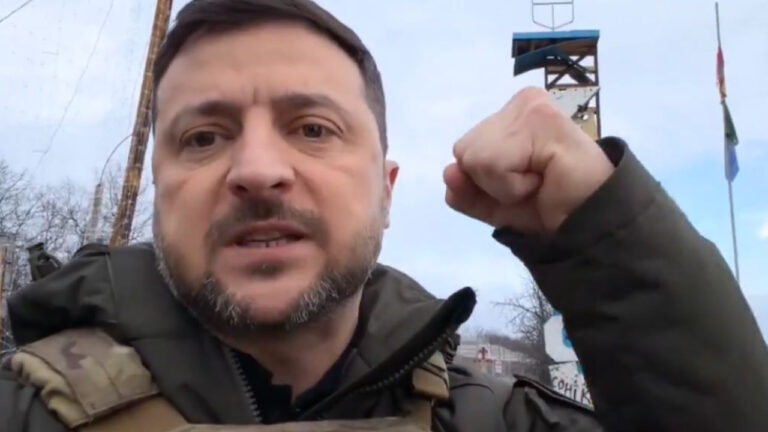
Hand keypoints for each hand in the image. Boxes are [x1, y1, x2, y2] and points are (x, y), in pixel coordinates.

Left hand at [444, 87, 613, 233]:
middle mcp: (521, 103)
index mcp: (510, 115)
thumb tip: (449, 171)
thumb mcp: (494, 203)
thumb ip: (465, 190)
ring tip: (541, 180)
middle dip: (493, 183)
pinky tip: (544, 178)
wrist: (589, 227)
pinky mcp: (540, 118)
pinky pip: (492, 163)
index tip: (527, 183)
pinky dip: (512, 186)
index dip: (488, 182)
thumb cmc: (549, 209)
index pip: (465, 152)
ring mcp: (531, 106)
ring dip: (505, 186)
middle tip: (535, 183)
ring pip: (474, 158)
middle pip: (464, 152)